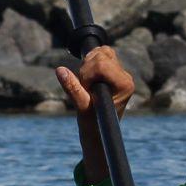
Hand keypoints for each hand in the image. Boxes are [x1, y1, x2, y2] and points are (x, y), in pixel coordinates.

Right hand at [54, 48, 134, 181]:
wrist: (98, 133)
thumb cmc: (93, 125)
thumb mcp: (81, 108)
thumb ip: (72, 88)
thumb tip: (60, 70)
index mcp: (124, 84)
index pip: (102, 63)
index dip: (88, 73)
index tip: (86, 89)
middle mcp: (125, 76)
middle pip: (102, 54)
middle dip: (87, 69)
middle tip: (85, 88)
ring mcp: (120, 73)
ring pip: (101, 52)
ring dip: (88, 66)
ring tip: (87, 85)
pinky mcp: (113, 71)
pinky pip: (100, 55)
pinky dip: (89, 64)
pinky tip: (88, 80)